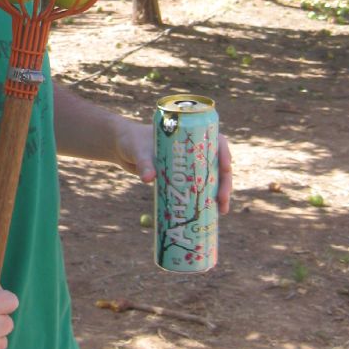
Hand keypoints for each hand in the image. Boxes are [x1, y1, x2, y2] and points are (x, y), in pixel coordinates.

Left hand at [116, 119, 232, 214]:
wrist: (123, 148)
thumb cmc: (133, 142)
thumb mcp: (138, 150)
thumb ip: (144, 163)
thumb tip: (148, 179)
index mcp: (190, 134)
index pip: (216, 141)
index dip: (224, 153)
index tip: (226, 167)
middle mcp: (194, 149)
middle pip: (218, 164)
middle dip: (224, 182)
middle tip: (222, 199)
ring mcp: (190, 164)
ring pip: (212, 178)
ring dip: (219, 193)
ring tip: (221, 211)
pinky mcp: (182, 177)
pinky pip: (199, 188)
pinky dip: (206, 200)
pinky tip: (211, 213)